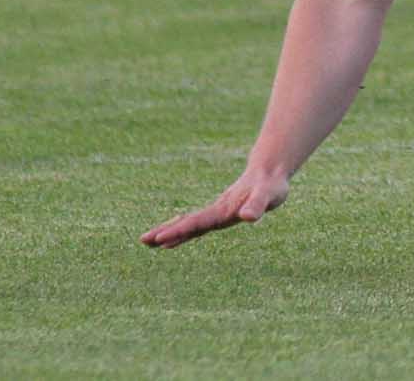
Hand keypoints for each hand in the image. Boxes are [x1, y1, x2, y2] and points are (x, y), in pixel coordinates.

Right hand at [141, 168, 289, 247]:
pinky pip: (198, 224)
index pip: (197, 223)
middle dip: (166, 231)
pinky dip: (184, 230)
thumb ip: (257, 205)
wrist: (270, 171)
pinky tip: (174, 238)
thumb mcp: (268, 196)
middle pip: (187, 223)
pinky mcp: (221, 213)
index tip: (159, 239)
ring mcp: (217, 212)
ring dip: (170, 231)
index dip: (179, 231)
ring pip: (190, 223)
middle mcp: (216, 211)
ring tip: (149, 242)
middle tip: (143, 240)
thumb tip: (248, 217)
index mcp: (223, 210)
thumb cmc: (271, 185)